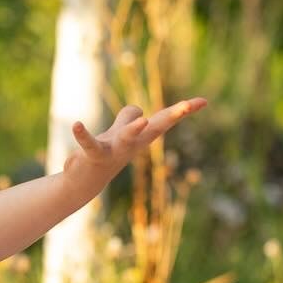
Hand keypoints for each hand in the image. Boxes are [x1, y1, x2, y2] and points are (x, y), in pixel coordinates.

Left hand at [63, 98, 207, 186]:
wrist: (85, 181)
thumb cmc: (106, 153)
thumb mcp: (119, 133)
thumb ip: (128, 119)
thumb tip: (139, 111)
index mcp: (140, 137)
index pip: (164, 121)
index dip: (183, 110)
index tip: (204, 101)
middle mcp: (132, 144)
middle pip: (155, 128)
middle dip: (171, 116)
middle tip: (186, 105)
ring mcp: (115, 151)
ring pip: (127, 138)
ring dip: (134, 130)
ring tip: (143, 121)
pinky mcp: (94, 155)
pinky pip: (89, 144)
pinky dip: (82, 134)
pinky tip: (77, 124)